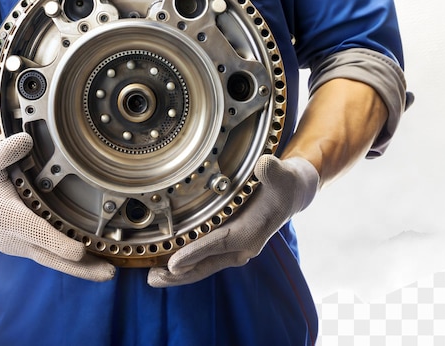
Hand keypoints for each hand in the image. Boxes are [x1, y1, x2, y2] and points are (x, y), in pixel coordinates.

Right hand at [0, 132, 115, 281]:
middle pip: (48, 255)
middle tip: (108, 274)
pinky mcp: (23, 243)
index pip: (35, 231)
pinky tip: (92, 261)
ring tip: (107, 272)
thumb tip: (26, 142)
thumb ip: (6, 150)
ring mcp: (17, 243)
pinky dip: (70, 260)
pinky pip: (49, 254)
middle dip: (78, 267)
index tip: (78, 251)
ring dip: (79, 267)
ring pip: (51, 258)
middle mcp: (10, 235)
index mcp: (4, 214)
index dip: (57, 242)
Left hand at [148, 155, 318, 286]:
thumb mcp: (281, 174)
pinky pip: (206, 259)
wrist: (291, 193)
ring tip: (154, 278)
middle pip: (207, 263)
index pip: (218, 243)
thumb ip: (273, 171)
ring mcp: (236, 249)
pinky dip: (188, 263)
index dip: (195, 252)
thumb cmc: (284, 183)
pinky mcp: (230, 246)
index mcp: (251, 232)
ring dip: (181, 273)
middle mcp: (243, 246)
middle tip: (153, 279)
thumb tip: (265, 164)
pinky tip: (170, 265)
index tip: (173, 263)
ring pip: (204, 265)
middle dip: (181, 273)